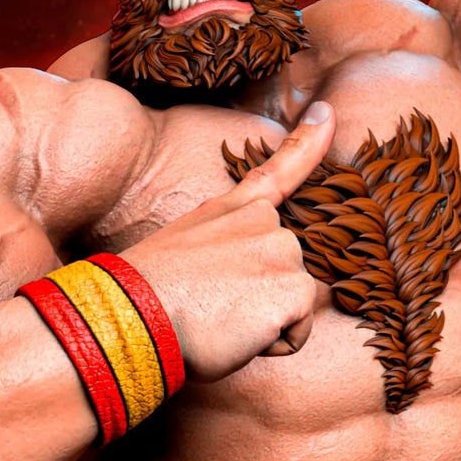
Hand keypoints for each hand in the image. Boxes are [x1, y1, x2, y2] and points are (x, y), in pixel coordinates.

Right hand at [121, 103, 334, 376]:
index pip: (277, 173)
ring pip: (293, 308)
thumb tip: (230, 273)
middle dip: (260, 303)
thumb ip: (220, 248)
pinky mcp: (294, 287)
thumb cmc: (144, 296)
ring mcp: (282, 250)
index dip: (308, 143)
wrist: (134, 312)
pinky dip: (269, 347)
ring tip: (219, 321)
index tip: (327, 113)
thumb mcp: (179, 251)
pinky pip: (296, 336)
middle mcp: (264, 222)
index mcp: (233, 210)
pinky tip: (234, 335)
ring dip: (263, 327)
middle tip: (212, 308)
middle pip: (287, 275)